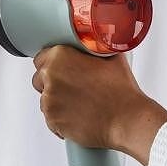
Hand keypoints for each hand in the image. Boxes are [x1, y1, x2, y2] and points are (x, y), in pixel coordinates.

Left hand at [32, 46, 166, 164]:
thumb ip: (96, 49)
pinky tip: (78, 115)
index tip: (60, 69)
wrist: (127, 120)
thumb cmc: (121, 92)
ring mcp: (49, 100)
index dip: (51, 63)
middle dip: (52, 82)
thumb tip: (97, 44)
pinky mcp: (52, 120)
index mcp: (60, 57)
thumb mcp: (112, 57)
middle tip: (71, 87)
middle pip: (39, 79)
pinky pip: (50, 118)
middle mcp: (51, 77)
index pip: (40, 57)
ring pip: (45, 100)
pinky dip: (61, 118)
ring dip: (57, 101)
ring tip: (79, 103)